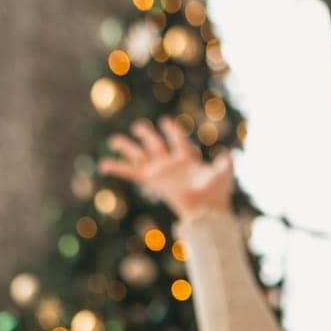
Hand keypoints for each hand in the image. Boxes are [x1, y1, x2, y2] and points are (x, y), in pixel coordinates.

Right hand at [99, 117, 233, 221]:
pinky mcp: (151, 180)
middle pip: (156, 145)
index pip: (179, 143)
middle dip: (147, 135)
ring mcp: (159, 172)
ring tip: (113, 139)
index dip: (174, 132)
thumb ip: (225, 165)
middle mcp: (170, 165)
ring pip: (139, 155)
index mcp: (187, 161)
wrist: (206, 208)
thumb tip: (228, 156)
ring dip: (126, 146)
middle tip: (138, 127)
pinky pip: (130, 172)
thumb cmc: (216, 194)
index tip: (166, 122)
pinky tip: (102, 166)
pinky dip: (116, 168)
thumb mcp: (223, 175)